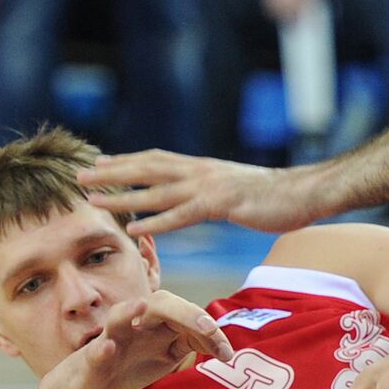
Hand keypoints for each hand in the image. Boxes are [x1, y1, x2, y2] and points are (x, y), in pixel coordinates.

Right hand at [44, 290, 233, 388]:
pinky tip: (108, 347)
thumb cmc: (131, 364)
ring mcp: (112, 338)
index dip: (209, 331)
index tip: (227, 353)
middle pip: (160, 305)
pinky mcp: (92, 359)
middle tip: (209, 328)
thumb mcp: (167, 354)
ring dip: (130, 311)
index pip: (186, 315)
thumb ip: (191, 344)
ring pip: (119, 316)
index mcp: (157, 322)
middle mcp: (135, 322)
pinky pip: (96, 351)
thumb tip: (224, 347)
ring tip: (142, 307)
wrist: (88, 387)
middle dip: (186, 313)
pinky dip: (101, 349)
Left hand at [79, 150, 318, 236]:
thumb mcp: (242, 188)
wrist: (308, 192)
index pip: (158, 159)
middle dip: (112, 173)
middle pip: (148, 168)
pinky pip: (182, 215)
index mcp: (205, 167)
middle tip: (81, 177)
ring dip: (123, 195)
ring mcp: (211, 187)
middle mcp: (202, 172)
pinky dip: (156, 222)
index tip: (101, 163)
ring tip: (94, 201)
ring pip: (157, 190)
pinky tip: (135, 230)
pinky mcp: (222, 205)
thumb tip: (209, 199)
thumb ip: (220, 192)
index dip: (128, 161)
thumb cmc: (280, 195)